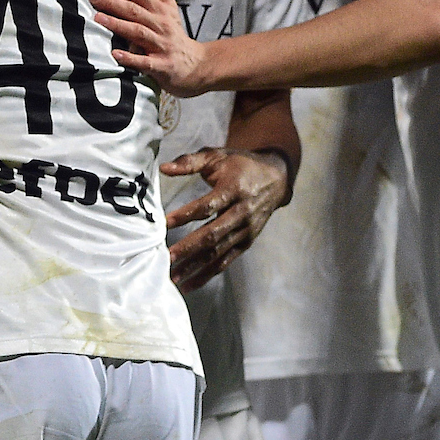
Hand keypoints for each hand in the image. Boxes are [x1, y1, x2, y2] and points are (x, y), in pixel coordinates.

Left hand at [87, 0, 210, 96]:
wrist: (196, 64)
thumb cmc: (175, 34)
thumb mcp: (169, 5)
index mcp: (158, 8)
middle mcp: (159, 24)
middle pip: (134, 9)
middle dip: (112, 1)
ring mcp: (160, 44)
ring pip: (138, 32)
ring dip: (118, 25)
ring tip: (98, 18)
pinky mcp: (161, 65)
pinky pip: (145, 61)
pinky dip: (130, 58)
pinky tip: (116, 54)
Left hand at [164, 149, 290, 290]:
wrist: (276, 179)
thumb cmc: (240, 164)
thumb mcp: (217, 155)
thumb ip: (189, 161)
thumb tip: (163, 169)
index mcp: (235, 189)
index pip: (208, 205)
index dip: (186, 214)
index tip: (165, 223)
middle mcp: (242, 212)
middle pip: (213, 234)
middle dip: (189, 247)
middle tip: (166, 257)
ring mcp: (246, 230)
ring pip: (218, 252)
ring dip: (195, 266)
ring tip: (172, 277)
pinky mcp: (246, 242)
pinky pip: (226, 261)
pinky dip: (207, 274)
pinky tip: (189, 284)